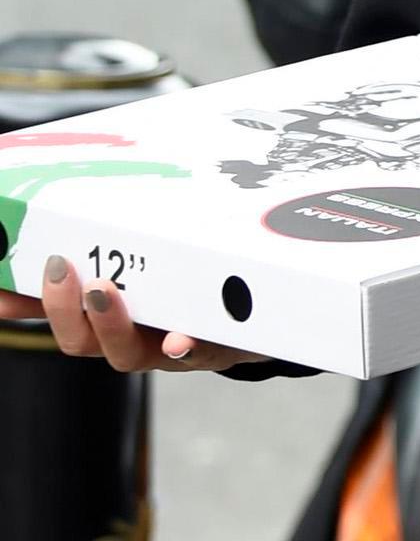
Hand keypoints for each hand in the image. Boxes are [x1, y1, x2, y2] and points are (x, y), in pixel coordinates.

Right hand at [8, 251, 261, 372]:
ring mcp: (171, 350)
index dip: (21, 305)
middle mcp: (133, 339)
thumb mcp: (161, 256)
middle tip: (60, 271)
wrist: (274, 315)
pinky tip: (175, 340)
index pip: (53, 314)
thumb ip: (127, 237)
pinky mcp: (217, 349)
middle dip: (63, 309)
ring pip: (126, 354)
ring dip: (109, 325)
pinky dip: (183, 347)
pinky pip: (198, 354)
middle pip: (80, 341)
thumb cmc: (202, 279)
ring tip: (103, 290)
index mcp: (110, 316)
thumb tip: (82, 186)